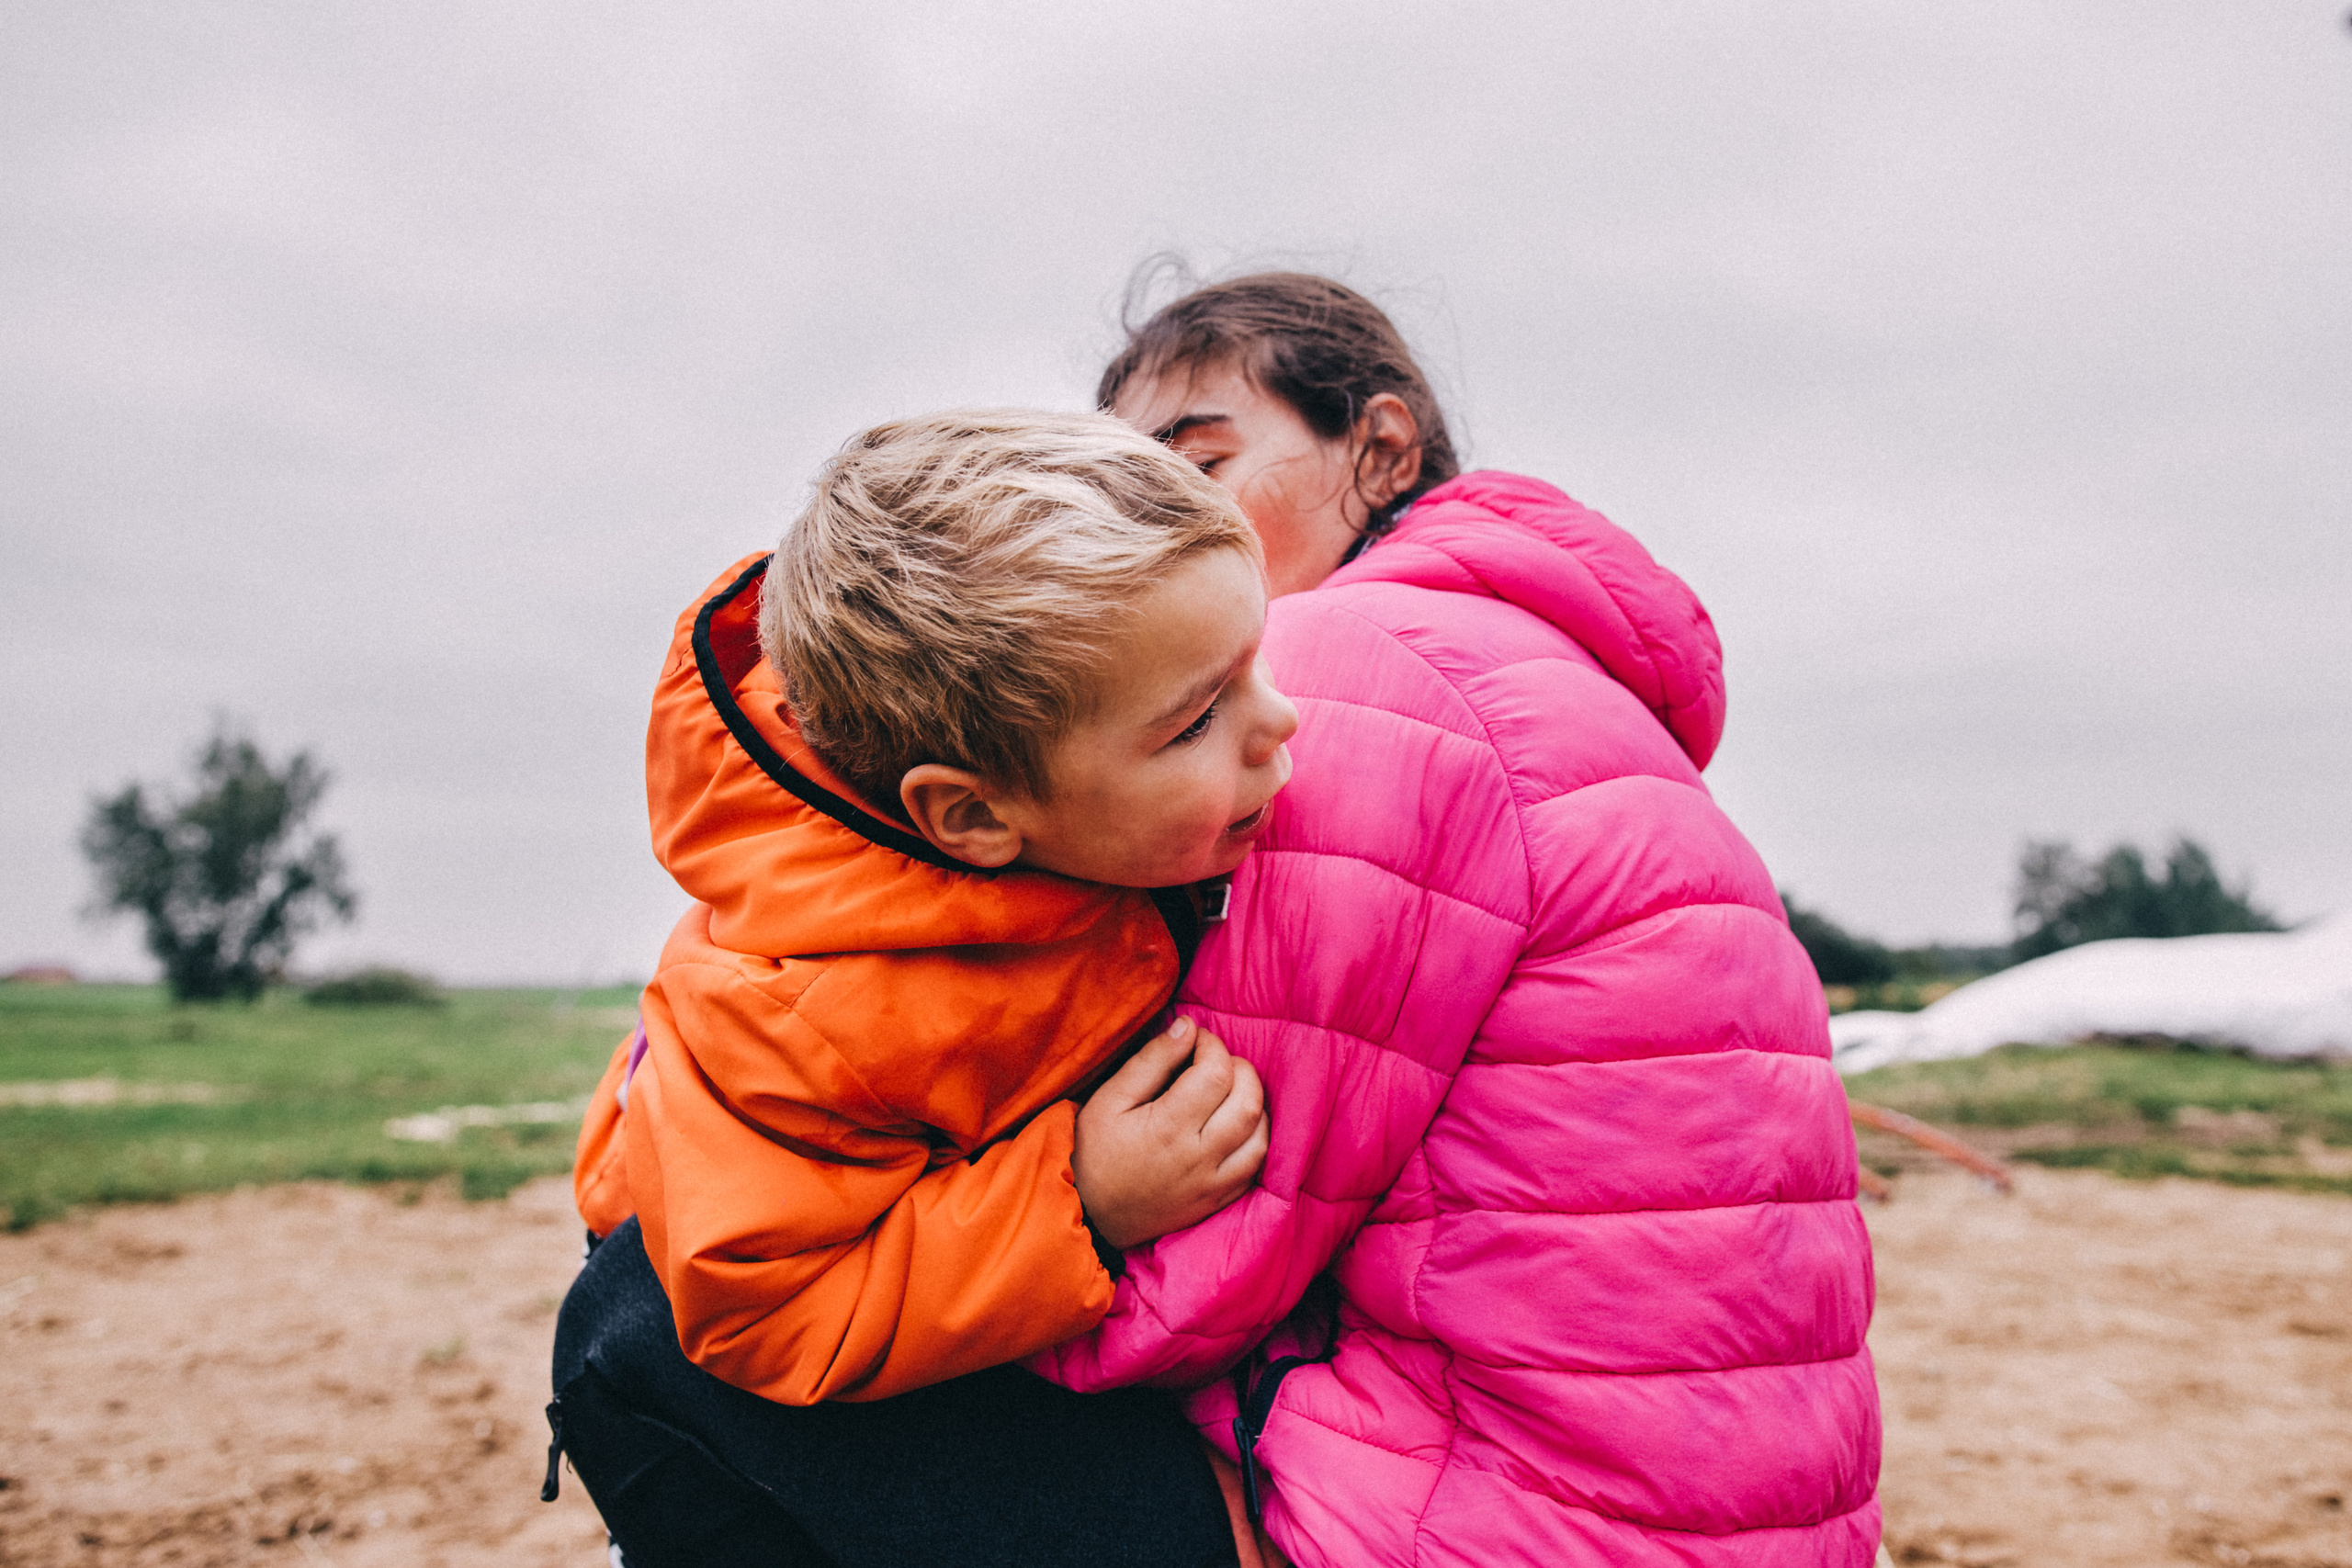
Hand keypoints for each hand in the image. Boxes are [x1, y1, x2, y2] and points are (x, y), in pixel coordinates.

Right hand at [1073, 1016, 1268, 1249]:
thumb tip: (1187, 1027)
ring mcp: (1212, 1183)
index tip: (1195, 1041)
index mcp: (1169, 1127)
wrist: (1090, 1217)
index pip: (1216, 1072)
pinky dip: (1255, 1138)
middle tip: (1214, 1062)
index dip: (1212, 1046)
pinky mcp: (1217, 1200)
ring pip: (1260, 1134)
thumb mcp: (1109, 1100)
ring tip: (1229, 1090)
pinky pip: (1256, 1167)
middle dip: (1240, 1068)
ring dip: (1253, 1102)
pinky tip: (1236, 1125)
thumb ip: (1151, 1061)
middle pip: (1248, 1101)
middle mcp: (1199, 1156)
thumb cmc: (1093, 1153)